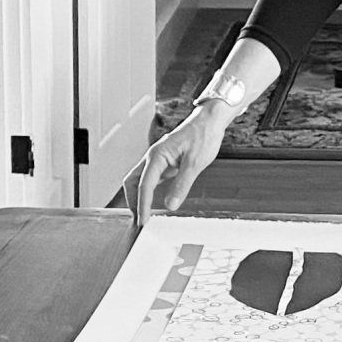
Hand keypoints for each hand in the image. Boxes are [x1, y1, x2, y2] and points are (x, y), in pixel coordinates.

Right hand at [131, 102, 234, 219]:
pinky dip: (146, 191)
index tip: (142, 221)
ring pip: (137, 180)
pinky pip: (149, 178)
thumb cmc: (203, 136)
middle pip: (132, 182)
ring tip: (142, 214)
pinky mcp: (163, 162)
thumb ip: (182, 184)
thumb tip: (170, 205)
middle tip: (139, 220)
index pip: (144, 185)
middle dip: (132, 201)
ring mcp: (157, 159)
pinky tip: (151, 201)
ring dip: (137, 196)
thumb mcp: (195, 163)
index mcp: (157, 156)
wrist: (209, 121)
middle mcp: (153, 157)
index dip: (142, 204)